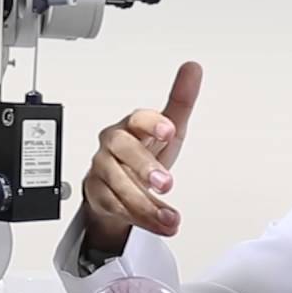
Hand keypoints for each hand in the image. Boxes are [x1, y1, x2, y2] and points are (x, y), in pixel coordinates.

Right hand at [82, 61, 202, 251]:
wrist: (120, 181)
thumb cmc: (144, 150)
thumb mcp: (168, 128)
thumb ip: (181, 101)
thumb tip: (193, 68)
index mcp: (131, 125)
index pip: (137, 118)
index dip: (151, 123)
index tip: (169, 129)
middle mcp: (113, 145)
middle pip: (121, 149)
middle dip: (144, 166)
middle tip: (166, 182)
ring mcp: (102, 170)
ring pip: (117, 184)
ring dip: (145, 204)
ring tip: (170, 218)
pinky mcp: (98, 194)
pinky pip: (114, 206)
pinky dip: (139, 219)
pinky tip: (160, 224)